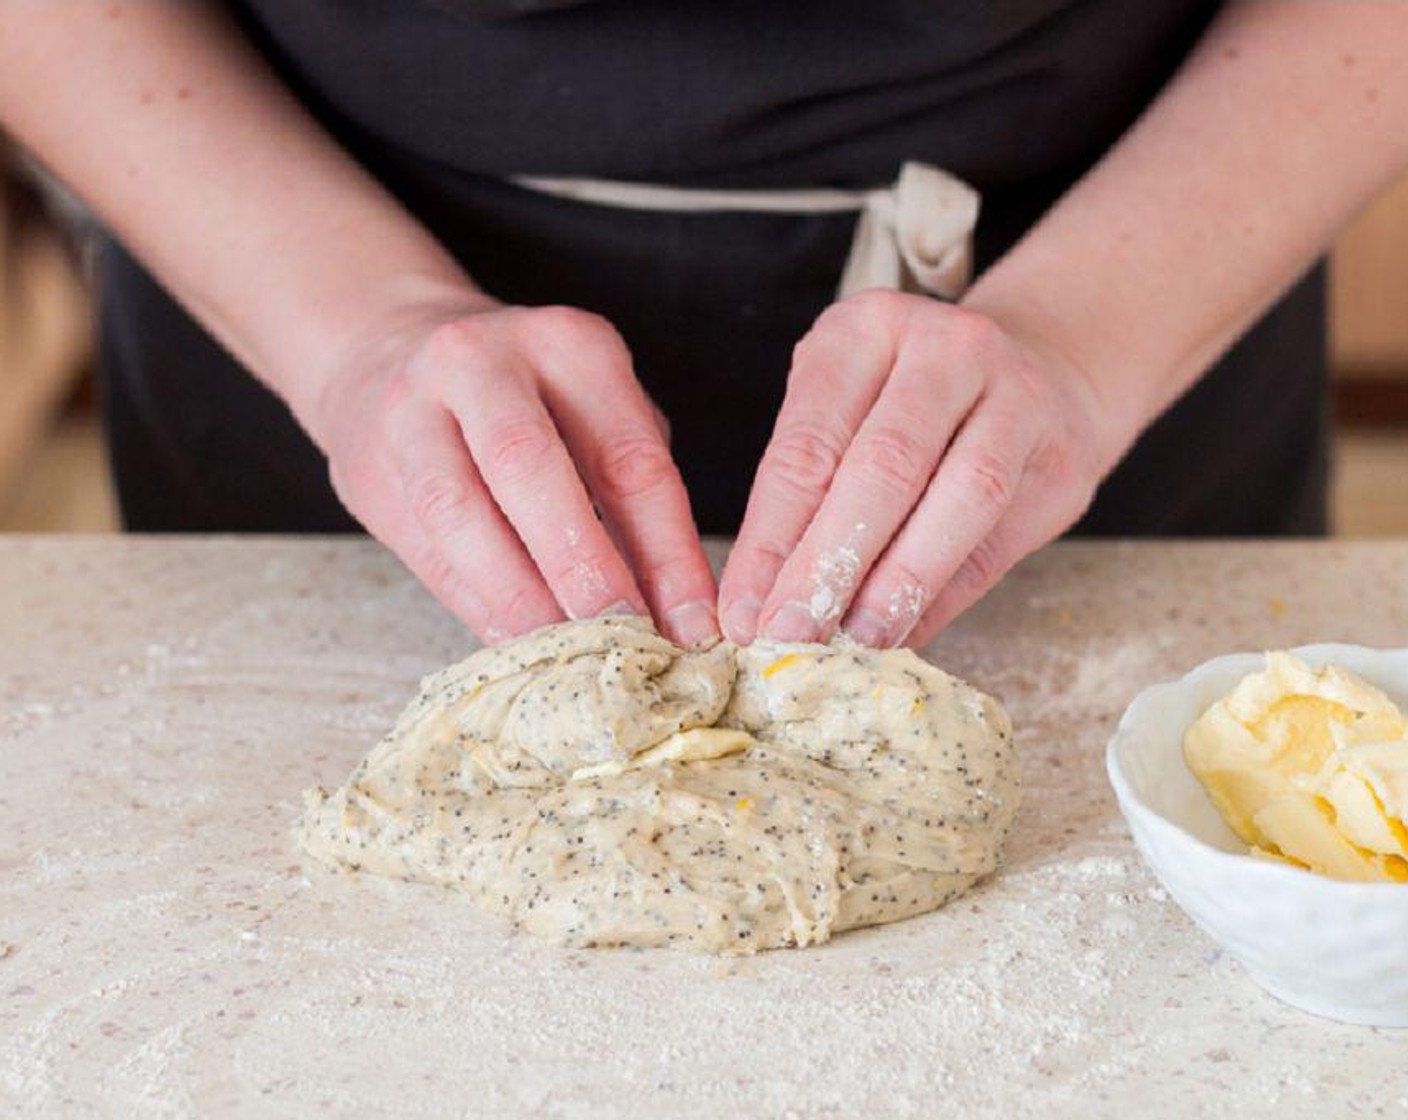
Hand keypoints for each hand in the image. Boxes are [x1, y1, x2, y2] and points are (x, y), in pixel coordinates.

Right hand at [308, 299, 717, 645]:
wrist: (391, 351)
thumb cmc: (530, 398)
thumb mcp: (598, 415)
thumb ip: (635, 500)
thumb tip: (677, 613)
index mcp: (565, 344)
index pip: (628, 457)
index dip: (668, 550)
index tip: (695, 623)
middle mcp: (479, 363)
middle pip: (530, 468)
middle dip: (582, 564)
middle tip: (625, 637)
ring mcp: (409, 410)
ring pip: (460, 512)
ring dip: (518, 595)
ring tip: (566, 652)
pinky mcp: (367, 466)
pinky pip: (426, 549)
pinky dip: (476, 603)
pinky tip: (516, 644)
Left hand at [718, 290, 1112, 648]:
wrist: (1042, 367)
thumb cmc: (909, 402)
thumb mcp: (845, 411)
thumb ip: (808, 493)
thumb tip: (762, 607)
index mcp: (866, 329)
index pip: (807, 445)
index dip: (770, 538)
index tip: (742, 613)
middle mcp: (947, 347)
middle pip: (884, 467)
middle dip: (831, 564)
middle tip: (790, 636)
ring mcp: (1019, 393)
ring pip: (962, 497)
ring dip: (901, 582)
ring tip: (856, 642)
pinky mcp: (1063, 455)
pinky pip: (1000, 538)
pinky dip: (947, 594)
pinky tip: (906, 632)